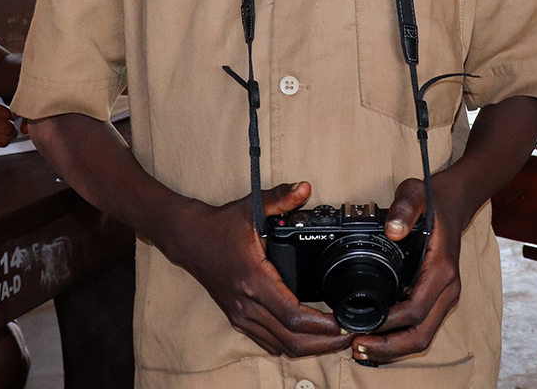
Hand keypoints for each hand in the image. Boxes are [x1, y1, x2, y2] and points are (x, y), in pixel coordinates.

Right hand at [156, 181, 350, 357]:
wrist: (188, 239)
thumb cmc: (220, 226)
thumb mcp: (251, 208)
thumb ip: (280, 198)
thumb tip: (305, 188)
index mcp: (254, 280)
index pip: (293, 316)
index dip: (321, 326)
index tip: (342, 323)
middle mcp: (247, 304)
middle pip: (291, 340)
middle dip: (323, 343)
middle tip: (347, 335)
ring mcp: (241, 315)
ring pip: (280, 346)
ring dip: (309, 347)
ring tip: (334, 339)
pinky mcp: (237, 318)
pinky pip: (267, 342)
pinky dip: (290, 345)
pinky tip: (306, 337)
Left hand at [350, 175, 462, 365]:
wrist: (453, 203)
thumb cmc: (432, 200)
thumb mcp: (414, 194)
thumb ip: (404, 209)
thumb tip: (393, 230)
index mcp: (441, 269)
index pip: (416, 310)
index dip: (389, 325)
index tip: (362, 328)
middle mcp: (448, 288)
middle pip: (422, 334)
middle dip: (390, 347)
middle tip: (358, 348)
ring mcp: (446, 295)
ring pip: (424, 335)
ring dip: (395, 347)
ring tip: (363, 347)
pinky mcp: (440, 297)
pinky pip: (423, 326)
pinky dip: (401, 337)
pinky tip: (379, 336)